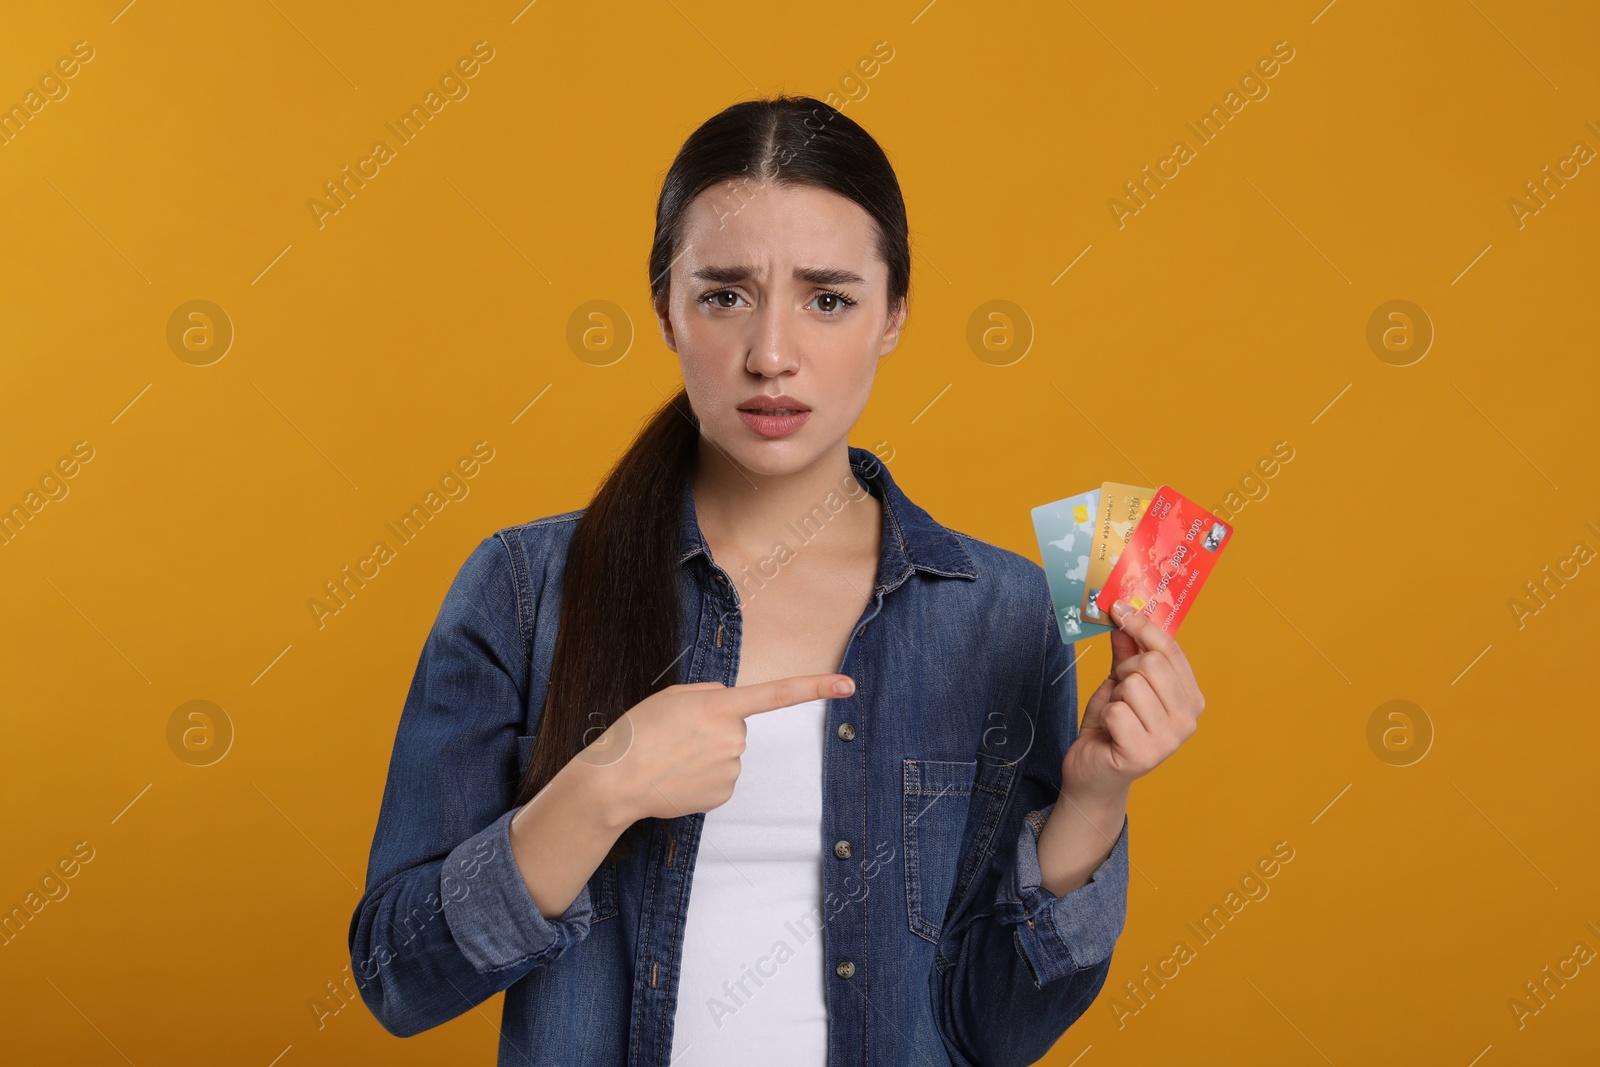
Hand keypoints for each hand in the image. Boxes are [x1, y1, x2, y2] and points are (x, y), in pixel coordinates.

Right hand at [585, 673, 854, 821]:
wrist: (615, 782)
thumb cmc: (638, 733)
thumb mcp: (671, 696)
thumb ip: (708, 693)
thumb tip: (731, 705)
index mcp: (720, 705)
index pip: (777, 694)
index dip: (815, 687)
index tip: (848, 686)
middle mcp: (734, 737)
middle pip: (736, 727)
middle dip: (712, 728)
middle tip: (676, 736)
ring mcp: (731, 768)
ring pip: (727, 754)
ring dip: (705, 754)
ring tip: (672, 758)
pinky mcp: (724, 794)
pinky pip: (720, 778)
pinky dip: (702, 777)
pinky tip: (677, 777)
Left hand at [1062, 599, 1204, 801]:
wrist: (1093, 771)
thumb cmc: (1111, 727)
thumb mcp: (1120, 682)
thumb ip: (1127, 651)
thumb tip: (1124, 612)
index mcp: (1191, 699)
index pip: (1170, 650)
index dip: (1142, 625)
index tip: (1119, 609)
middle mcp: (1188, 720)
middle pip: (1151, 663)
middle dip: (1124, 671)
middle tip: (1119, 691)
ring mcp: (1169, 740)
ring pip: (1132, 685)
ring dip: (1114, 697)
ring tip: (1116, 715)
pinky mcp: (1144, 754)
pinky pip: (1117, 711)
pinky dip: (1105, 716)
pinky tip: (1110, 732)